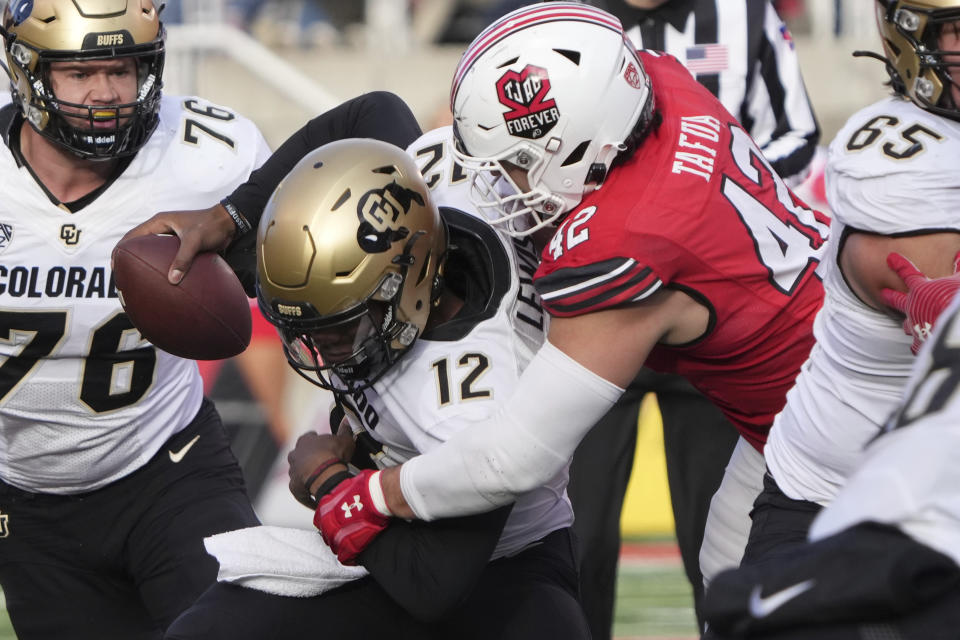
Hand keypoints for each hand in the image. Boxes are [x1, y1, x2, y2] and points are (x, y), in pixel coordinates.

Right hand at [116, 204, 237, 283]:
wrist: (230, 222)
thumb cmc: (212, 226)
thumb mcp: (195, 241)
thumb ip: (183, 259)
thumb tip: (172, 280)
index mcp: (160, 222)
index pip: (133, 235)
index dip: (121, 249)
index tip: (115, 265)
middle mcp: (163, 228)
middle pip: (140, 244)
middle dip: (131, 258)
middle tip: (124, 276)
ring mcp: (172, 237)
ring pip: (154, 252)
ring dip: (147, 264)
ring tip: (141, 281)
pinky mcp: (182, 245)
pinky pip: (168, 257)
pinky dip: (164, 267)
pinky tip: (165, 282)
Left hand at [287, 431, 353, 507]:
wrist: (324, 474)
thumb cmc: (334, 454)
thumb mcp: (344, 440)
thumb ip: (345, 430)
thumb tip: (347, 419)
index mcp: (305, 440)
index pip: (308, 437)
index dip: (316, 440)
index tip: (322, 443)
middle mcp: (295, 454)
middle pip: (299, 455)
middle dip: (307, 458)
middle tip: (320, 463)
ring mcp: (293, 471)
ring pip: (298, 472)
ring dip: (306, 475)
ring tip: (318, 480)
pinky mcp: (294, 486)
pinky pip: (300, 491)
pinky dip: (307, 494)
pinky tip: (316, 498)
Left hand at [314, 469, 390, 564]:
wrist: (377, 496)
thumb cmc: (366, 487)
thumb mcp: (348, 485)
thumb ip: (343, 493)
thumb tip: (348, 493)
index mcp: (325, 509)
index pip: (321, 521)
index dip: (330, 523)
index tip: (338, 524)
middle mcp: (328, 524)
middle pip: (328, 536)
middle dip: (336, 536)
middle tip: (347, 534)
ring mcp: (337, 536)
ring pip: (335, 547)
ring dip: (343, 547)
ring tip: (353, 545)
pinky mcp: (349, 546)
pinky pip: (346, 557)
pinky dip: (351, 557)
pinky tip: (355, 555)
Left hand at [881, 251, 959, 353]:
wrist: (957, 325)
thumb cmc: (956, 296)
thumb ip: (959, 268)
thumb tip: (959, 255)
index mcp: (921, 290)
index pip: (908, 273)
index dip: (900, 265)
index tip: (890, 257)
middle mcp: (913, 307)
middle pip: (898, 300)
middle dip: (891, 296)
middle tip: (884, 293)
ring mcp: (915, 326)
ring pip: (908, 326)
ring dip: (909, 325)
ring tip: (907, 328)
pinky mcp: (921, 344)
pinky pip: (917, 347)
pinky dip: (919, 346)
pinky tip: (920, 349)